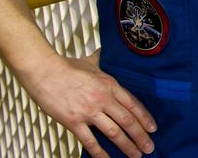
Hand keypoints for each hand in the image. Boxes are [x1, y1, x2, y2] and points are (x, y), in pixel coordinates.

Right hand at [16, 50, 155, 157]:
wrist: (44, 71)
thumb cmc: (66, 66)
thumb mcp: (91, 61)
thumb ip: (103, 60)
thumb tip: (109, 51)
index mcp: (110, 85)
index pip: (133, 104)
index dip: (145, 118)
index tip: (153, 128)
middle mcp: (103, 99)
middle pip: (128, 121)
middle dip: (141, 136)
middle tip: (149, 147)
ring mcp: (89, 111)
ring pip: (114, 132)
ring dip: (127, 146)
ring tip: (136, 155)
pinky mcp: (73, 121)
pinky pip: (89, 141)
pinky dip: (99, 153)